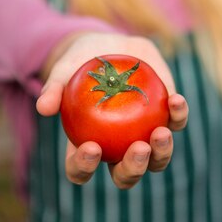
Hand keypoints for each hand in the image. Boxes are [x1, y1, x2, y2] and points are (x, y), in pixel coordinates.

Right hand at [36, 32, 187, 188]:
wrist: (111, 47)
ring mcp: (145, 135)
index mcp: (87, 145)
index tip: (91, 147)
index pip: (81, 169)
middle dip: (133, 169)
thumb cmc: (81, 63)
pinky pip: (176, 122)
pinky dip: (178, 114)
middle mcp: (118, 148)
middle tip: (138, 148)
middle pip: (125, 174)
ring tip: (161, 133)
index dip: (84, 167)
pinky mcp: (166, 117)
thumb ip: (54, 87)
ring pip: (157, 159)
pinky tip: (175, 99)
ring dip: (162, 152)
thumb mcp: (65, 69)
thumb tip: (43, 107)